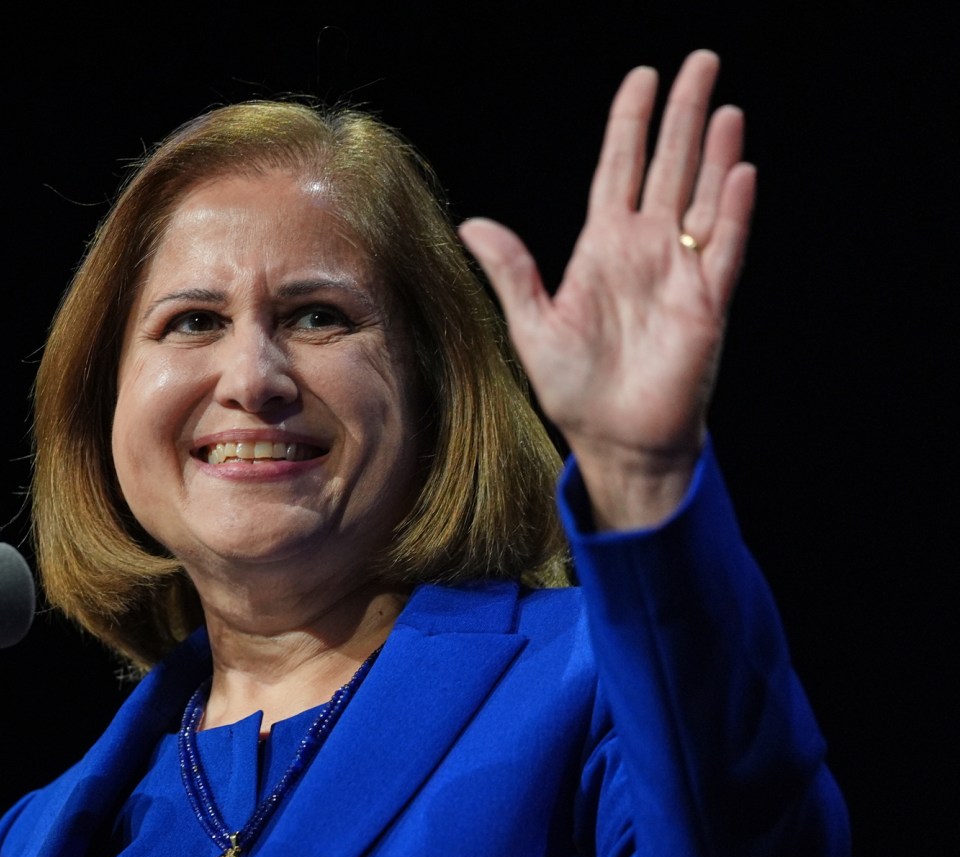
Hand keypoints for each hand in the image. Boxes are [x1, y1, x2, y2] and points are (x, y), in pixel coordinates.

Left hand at [460, 51, 755, 530]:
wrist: (614, 439)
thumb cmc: (573, 388)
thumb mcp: (532, 325)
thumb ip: (512, 271)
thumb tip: (473, 224)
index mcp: (602, 250)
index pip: (618, 171)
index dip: (630, 125)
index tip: (642, 78)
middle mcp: (647, 251)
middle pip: (667, 168)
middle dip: (683, 116)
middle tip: (700, 61)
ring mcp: (681, 273)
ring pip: (702, 197)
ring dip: (714, 153)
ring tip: (723, 106)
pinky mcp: (707, 304)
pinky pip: (724, 248)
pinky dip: (731, 212)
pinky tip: (738, 171)